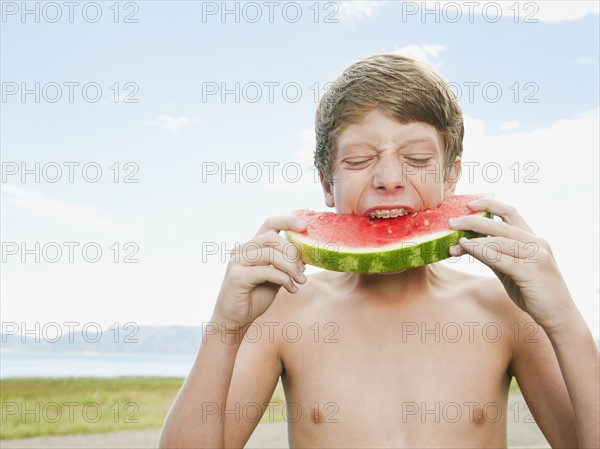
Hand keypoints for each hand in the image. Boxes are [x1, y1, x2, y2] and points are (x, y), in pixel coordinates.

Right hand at [211, 215, 306, 334]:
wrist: (235, 320)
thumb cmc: (254, 297)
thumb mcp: (274, 277)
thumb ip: (284, 264)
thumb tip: (304, 255)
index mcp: (252, 246)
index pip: (269, 223)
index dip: (287, 221)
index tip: (304, 226)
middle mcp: (242, 250)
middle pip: (272, 237)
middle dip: (292, 252)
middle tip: (303, 270)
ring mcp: (237, 261)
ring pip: (271, 254)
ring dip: (291, 268)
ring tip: (300, 281)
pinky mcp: (237, 276)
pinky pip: (267, 271)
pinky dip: (284, 280)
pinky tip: (291, 289)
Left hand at [448, 197, 576, 332]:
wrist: (558, 315)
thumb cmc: (532, 292)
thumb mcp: (509, 270)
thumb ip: (492, 255)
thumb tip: (465, 243)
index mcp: (533, 239)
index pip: (510, 212)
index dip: (488, 204)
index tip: (467, 204)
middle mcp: (537, 242)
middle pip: (499, 224)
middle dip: (472, 220)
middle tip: (451, 222)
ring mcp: (537, 256)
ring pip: (499, 240)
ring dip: (473, 239)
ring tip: (455, 240)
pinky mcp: (532, 271)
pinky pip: (501, 258)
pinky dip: (481, 251)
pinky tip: (467, 249)